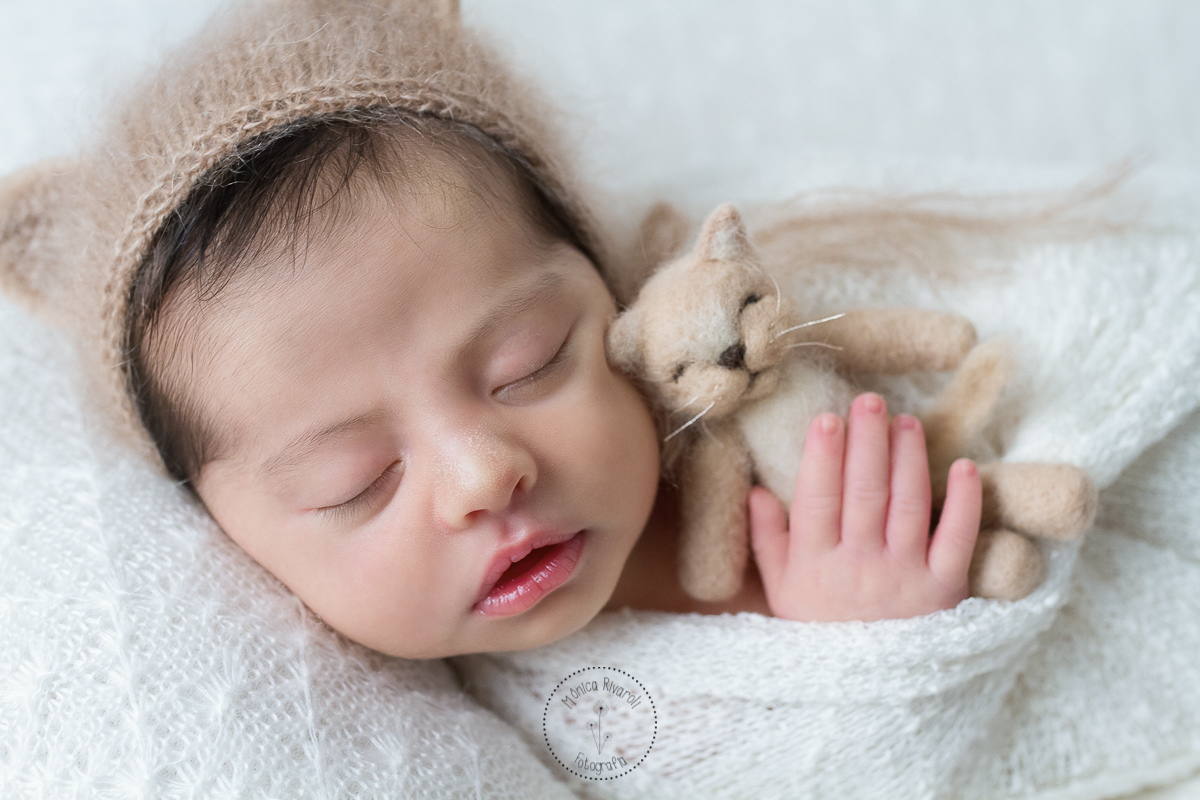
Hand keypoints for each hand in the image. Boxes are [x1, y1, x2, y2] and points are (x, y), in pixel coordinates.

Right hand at [748, 392, 980, 621]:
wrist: (866, 691)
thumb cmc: (819, 630)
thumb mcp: (781, 590)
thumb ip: (767, 540)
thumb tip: (756, 489)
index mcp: (815, 563)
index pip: (818, 497)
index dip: (823, 456)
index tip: (827, 418)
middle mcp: (859, 566)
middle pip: (865, 491)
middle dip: (868, 441)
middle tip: (871, 401)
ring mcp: (904, 576)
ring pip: (908, 504)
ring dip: (908, 457)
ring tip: (906, 422)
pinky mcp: (944, 588)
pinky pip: (956, 538)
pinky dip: (963, 501)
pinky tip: (963, 466)